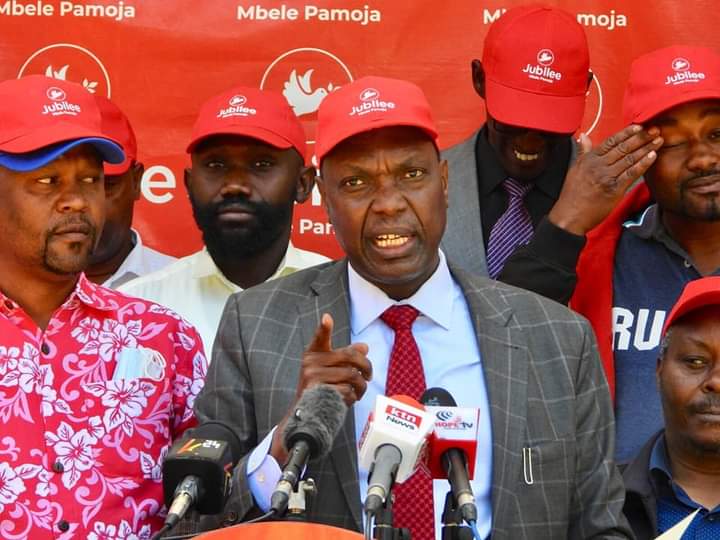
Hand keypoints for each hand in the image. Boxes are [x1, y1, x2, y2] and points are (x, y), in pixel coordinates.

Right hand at [270, 313, 371, 461]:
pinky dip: (353, 397)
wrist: (306, 413)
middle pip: (350, 357)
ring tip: (359, 391)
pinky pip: (347, 391)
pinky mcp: (319, 392)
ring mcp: (314, 378)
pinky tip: (348, 399)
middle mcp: (311, 362)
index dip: (324, 328)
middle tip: (369, 375)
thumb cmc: (320, 387)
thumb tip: (364, 347)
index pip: (319, 338)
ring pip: (352, 376)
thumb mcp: (329, 369)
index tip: (327, 318)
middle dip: (366, 366)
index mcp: (313, 353)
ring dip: (361, 386)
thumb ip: (345, 357)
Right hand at [548, 125, 662, 235]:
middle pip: (623, 148)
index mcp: (589, 159)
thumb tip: (583, 136)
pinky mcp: (614, 189)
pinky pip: (631, 174)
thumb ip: (583, 151)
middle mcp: (598, 166)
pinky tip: (652, 156)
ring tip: (658, 140)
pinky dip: (643, 164)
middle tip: (655, 130)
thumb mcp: (574, 169)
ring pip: (629, 159)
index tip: (638, 126)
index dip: (626, 133)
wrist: (570, 216)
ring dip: (646, 148)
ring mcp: (607, 177)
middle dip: (641, 137)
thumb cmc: (572, 194)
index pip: (611, 141)